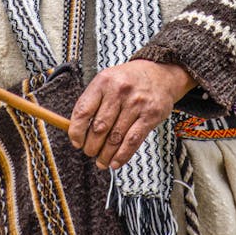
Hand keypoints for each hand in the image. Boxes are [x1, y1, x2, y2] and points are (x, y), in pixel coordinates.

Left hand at [68, 60, 193, 170]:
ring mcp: (136, 103)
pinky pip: (132, 141)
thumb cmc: (129, 80)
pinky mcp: (150, 115)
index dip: (76, 131)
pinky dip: (122, 156)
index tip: (76, 142)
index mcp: (103, 81)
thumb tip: (77, 130)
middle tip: (90, 152)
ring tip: (101, 161)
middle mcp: (119, 91)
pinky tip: (115, 162)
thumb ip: (92, 102)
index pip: (83, 110)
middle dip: (91, 146)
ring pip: (115, 137)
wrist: (159, 72)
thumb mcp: (107, 81)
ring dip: (105, 155)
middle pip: (99, 127)